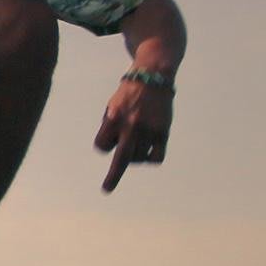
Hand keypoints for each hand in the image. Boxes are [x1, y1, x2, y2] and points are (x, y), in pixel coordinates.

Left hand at [94, 76, 173, 192]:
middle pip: (121, 159)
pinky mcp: (163, 132)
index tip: (109, 140)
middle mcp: (131, 125)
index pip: (102, 146)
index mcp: (114, 118)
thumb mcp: (112, 106)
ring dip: (135, 157)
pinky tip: (149, 152)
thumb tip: (112, 149)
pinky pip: (156, 157)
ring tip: (137, 141)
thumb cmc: (129, 94)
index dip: (105, 144)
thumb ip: (110, 127)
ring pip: (138, 159)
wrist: (153, 76)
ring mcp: (148, 130)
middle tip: (106, 189)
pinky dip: (151, 158)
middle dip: (113, 177)